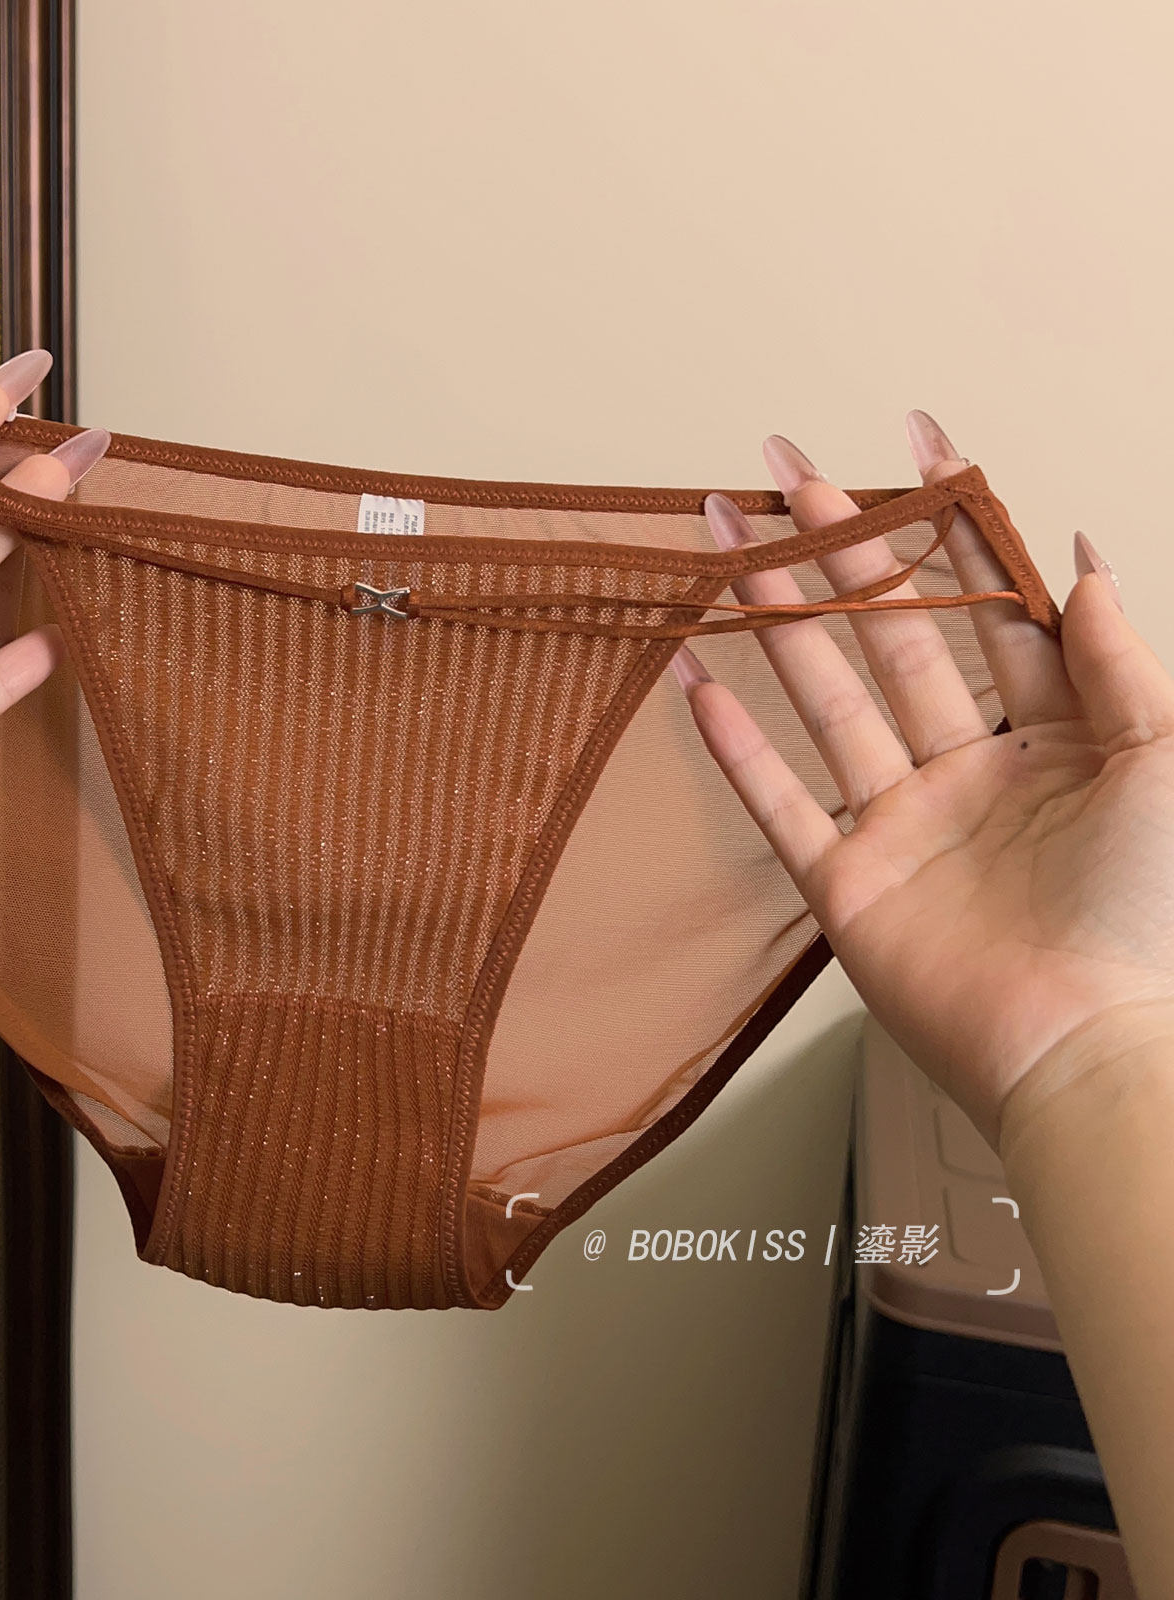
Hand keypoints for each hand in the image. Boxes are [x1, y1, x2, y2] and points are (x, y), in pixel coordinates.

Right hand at [674, 416, 1173, 1147]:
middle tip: (790, 479)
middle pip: (891, 638)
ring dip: (778, 625)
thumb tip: (1081, 555)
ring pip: (827, 701)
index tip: (919, 448)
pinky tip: (699, 683)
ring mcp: (898, 823)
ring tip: (729, 552)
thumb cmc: (1144, 916)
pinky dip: (735, 746)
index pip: (990, 605)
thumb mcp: (1163, 759)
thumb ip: (1119, 658)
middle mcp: (969, 770)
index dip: (955, 525)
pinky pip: (778, 800)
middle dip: (842, 556)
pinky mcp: (844, 882)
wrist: (1086, 1046)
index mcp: (1053, 737)